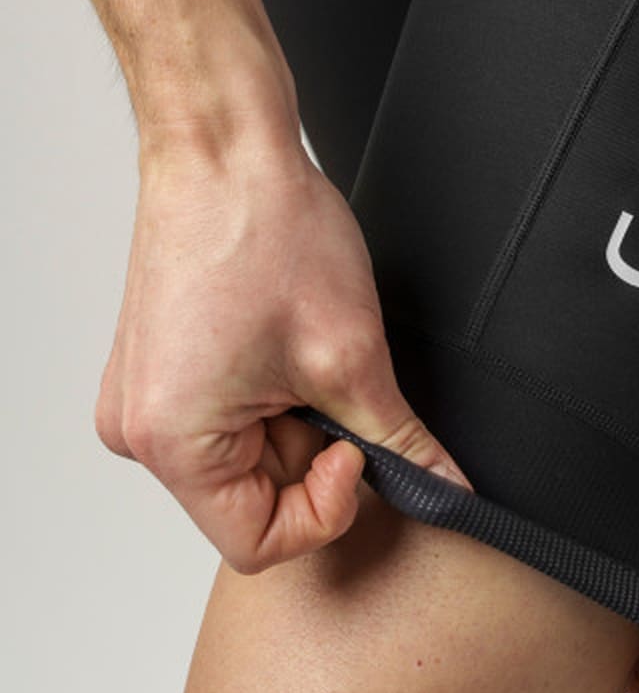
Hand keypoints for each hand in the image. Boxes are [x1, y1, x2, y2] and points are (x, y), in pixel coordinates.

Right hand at [94, 130, 472, 572]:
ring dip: (298, 418)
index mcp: (172, 442)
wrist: (224, 149)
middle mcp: (141, 430)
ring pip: (250, 455)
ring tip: (309, 348)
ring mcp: (149, 398)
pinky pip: (231, 417)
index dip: (328, 507)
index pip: (259, 543)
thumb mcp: (350, 353)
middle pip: (254, 499)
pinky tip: (287, 341)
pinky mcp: (165, 370)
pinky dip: (277, 395)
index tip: (358, 450)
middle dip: (316, 452)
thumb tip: (442, 487)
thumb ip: (399, 439)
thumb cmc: (263, 228)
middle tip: (342, 384)